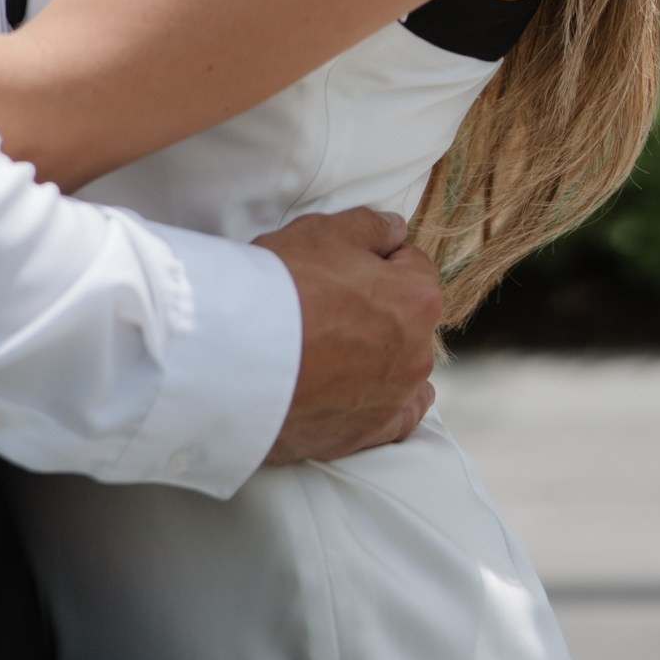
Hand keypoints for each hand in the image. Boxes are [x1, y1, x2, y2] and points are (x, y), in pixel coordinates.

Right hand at [255, 206, 440, 463]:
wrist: (240, 357)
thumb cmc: (284, 286)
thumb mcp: (324, 231)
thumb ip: (370, 226)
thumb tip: (394, 230)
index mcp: (417, 297)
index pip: (412, 264)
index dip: (377, 258)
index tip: (346, 265)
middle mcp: (419, 351)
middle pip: (407, 317)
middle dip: (380, 307)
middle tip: (331, 304)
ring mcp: (396, 397)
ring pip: (403, 366)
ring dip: (381, 354)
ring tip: (334, 348)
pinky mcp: (370, 433)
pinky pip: (399, 417)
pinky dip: (387, 402)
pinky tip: (370, 392)